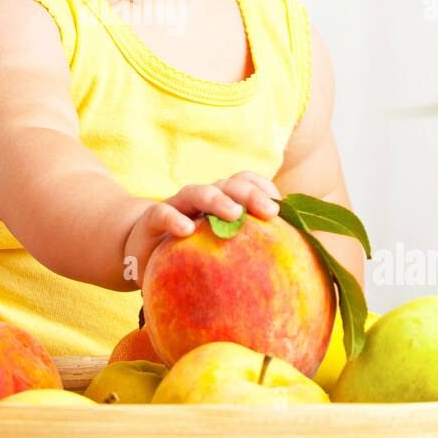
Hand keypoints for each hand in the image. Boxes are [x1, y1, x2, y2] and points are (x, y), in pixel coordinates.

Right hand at [122, 171, 280, 290]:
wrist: (141, 253)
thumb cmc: (190, 254)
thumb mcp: (218, 249)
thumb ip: (249, 248)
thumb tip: (296, 250)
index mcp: (220, 201)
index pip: (244, 182)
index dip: (262, 187)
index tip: (280, 205)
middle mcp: (201, 199)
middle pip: (228, 185)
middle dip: (250, 194)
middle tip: (270, 212)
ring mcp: (176, 207)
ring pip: (197, 192)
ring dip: (217, 200)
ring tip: (235, 214)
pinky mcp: (151, 221)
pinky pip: (162, 214)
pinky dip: (174, 218)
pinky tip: (187, 230)